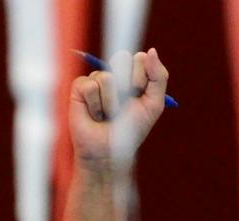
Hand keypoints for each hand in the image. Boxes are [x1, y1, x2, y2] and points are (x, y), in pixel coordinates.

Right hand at [69, 48, 169, 166]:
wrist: (110, 152)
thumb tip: (151, 50)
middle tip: (123, 105)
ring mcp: (96, 78)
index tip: (138, 96)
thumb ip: (159, 77)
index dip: (141, 78)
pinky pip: (90, 86)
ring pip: (107, 78)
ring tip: (107, 115)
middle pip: (122, 58)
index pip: (140, 58)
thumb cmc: (131, 130)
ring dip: (110, 104)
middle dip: (126, 86)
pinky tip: (94, 115)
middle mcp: (114, 73)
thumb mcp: (154, 105)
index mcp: (133, 74)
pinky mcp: (80, 87)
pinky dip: (95, 106)